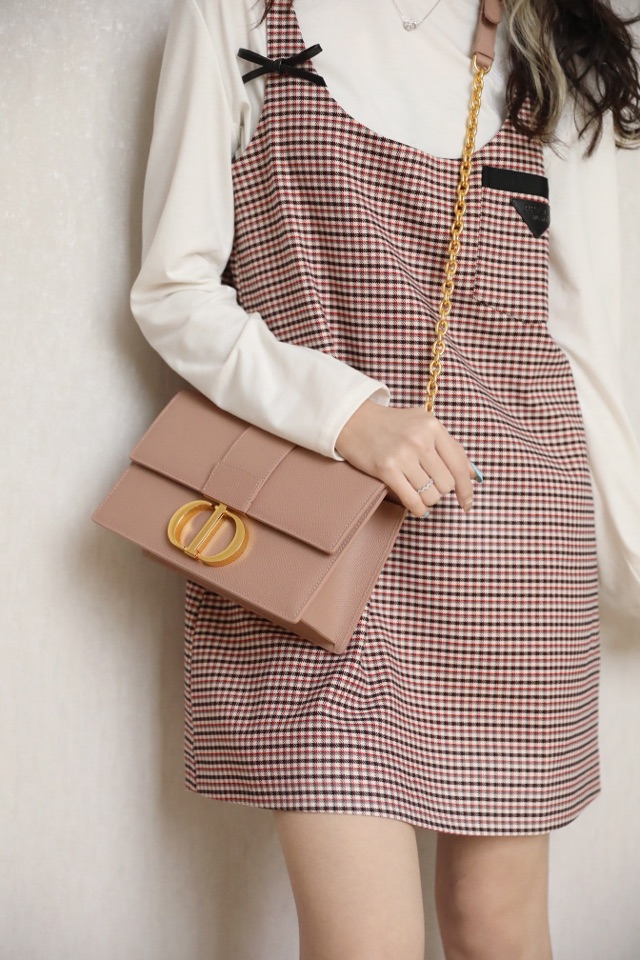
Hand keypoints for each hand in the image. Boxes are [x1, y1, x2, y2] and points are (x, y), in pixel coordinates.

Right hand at [335, 399, 478, 518]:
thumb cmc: (390, 425)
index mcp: (433, 426)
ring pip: (431, 494)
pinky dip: (418, 509)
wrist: (353, 420)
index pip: (460, 464)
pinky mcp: (387, 469)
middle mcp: (420, 439)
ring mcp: (403, 454)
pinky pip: (413, 501)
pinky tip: (417, 507)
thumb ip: (449, 447)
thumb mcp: (423, 425)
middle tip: (428, 486)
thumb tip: (472, 475)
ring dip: (427, 499)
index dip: (466, 489)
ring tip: (418, 491)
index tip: (467, 503)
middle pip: (446, 483)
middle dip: (440, 490)